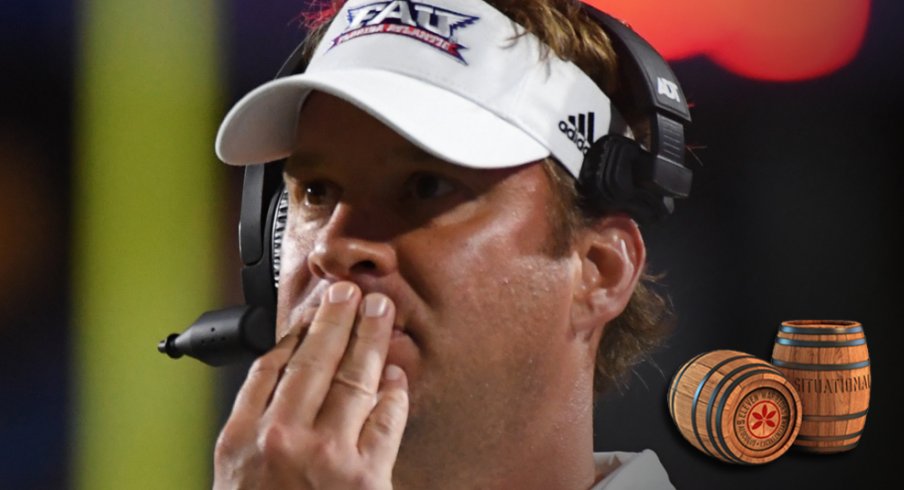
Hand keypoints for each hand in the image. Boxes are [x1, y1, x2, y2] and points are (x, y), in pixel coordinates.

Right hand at [213, 282, 408, 489]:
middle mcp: (281, 439)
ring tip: (379, 312)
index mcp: (241, 437)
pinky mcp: (364, 477)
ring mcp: (325, 455)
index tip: (311, 313)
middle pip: (313, 361)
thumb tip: (282, 383)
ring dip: (369, 338)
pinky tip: (395, 374)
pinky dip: (393, 392)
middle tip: (349, 292)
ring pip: (352, 380)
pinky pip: (384, 420)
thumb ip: (252, 430)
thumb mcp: (234, 473)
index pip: (269, 368)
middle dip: (335, 318)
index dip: (295, 332)